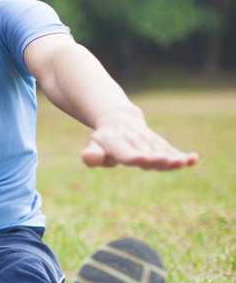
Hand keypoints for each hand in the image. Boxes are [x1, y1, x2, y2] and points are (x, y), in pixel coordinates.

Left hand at [81, 114, 198, 169]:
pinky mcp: (160, 144)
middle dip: (156, 158)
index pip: (126, 152)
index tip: (141, 159)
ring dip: (172, 158)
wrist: (119, 120)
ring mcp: (149, 142)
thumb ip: (91, 155)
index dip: (134, 156)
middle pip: (147, 153)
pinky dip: (182, 155)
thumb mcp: (92, 146)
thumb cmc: (103, 140)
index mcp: (117, 143)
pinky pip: (172, 150)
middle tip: (167, 161)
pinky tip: (194, 159)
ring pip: (161, 152)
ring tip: (182, 162)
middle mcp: (135, 141)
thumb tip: (88, 158)